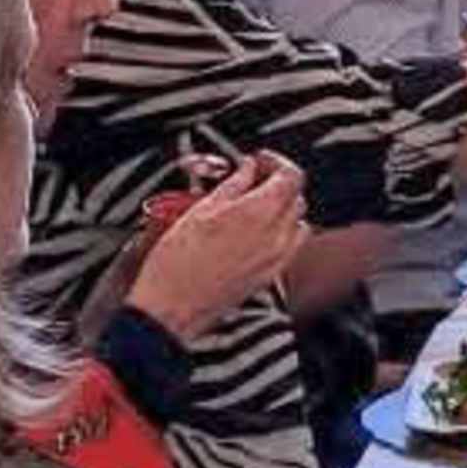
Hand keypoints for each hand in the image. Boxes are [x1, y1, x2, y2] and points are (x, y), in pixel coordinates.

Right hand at [125, 152, 309, 338]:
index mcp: (259, 212)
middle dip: (278, 183)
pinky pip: (291, 247)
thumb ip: (233, 184)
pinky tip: (256, 232)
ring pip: (296, 222)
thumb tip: (247, 169)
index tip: (260, 161)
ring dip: (281, 208)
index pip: (291, 176)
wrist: (171, 306)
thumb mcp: (200, 210)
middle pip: (296, 197)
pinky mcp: (270, 276)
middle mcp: (275, 236)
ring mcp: (276, 259)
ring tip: (254, 206)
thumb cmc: (178, 262)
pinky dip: (281, 233)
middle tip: (253, 179)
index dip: (276, 162)